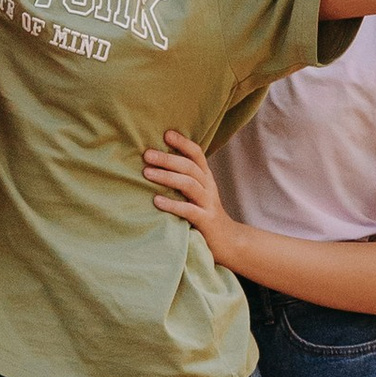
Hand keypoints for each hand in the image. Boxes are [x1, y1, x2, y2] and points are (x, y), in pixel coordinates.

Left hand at [142, 129, 239, 263]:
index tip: (166, 134)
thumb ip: (183, 178)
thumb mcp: (197, 193)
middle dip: (168, 159)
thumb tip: (155, 162)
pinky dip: (173, 204)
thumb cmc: (204, 214)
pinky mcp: (206, 222)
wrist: (228, 242)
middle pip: (190, 167)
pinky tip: (156, 201)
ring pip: (189, 185)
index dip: (183, 143)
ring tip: (147, 173)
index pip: (197, 155)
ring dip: (167, 177)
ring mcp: (208, 204)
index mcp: (206, 178)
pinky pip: (189, 210)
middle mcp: (209, 187)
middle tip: (147, 154)